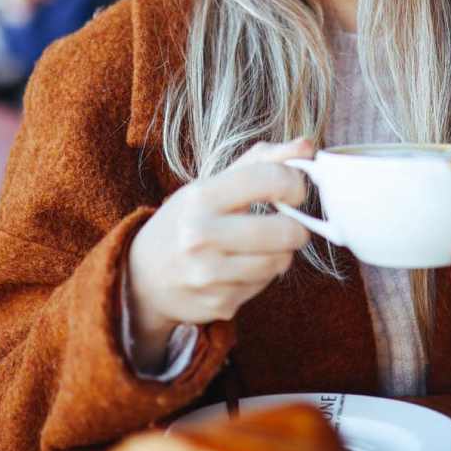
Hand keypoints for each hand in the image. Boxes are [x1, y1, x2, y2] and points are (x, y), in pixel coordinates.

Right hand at [126, 138, 313, 362]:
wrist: (142, 276)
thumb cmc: (187, 220)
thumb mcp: (214, 184)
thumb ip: (262, 161)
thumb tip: (307, 146)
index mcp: (202, 196)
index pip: (271, 179)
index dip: (295, 184)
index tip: (294, 192)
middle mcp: (201, 235)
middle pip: (285, 231)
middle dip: (297, 228)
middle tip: (290, 225)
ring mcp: (208, 275)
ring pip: (280, 262)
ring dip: (281, 253)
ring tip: (261, 246)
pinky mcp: (217, 304)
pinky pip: (264, 286)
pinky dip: (262, 276)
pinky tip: (241, 268)